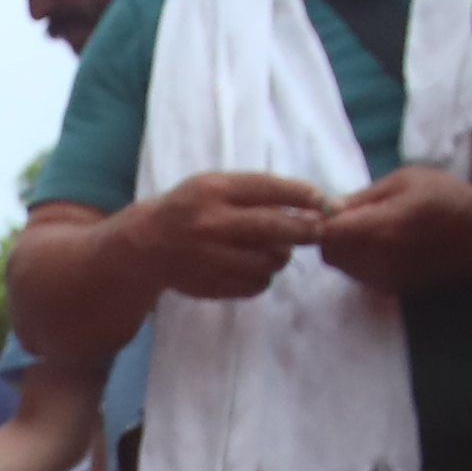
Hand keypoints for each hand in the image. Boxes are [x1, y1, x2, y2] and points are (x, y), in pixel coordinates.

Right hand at [139, 170, 333, 304]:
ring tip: (277, 249)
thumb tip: (309, 202)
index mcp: (214, 191)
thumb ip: (254, 191)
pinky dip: (264, 276)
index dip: (301, 195)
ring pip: (269, 260)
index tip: (323, 201)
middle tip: (319, 231)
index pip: (268, 189)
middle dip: (305, 230)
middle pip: (274, 228)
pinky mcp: (213, 284)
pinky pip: (256, 283)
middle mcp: (212, 223)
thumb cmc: (190, 208)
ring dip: (282, 256)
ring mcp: (212, 257)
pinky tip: (255, 267)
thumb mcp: (215, 186)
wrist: (147, 246)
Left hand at [314, 166, 471, 300]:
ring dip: (345, 249)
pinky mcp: (394, 287)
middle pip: (330, 255)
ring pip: (344, 267)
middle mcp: (376, 260)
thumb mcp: (404, 181)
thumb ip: (363, 197)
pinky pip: (362, 275)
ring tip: (368, 228)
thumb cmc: (445, 198)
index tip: (321, 210)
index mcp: (377, 229)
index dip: (317, 222)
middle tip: (348, 216)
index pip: (326, 234)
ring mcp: (385, 278)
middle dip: (330, 236)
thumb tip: (330, 207)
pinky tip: (382, 243)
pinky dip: (360, 260)